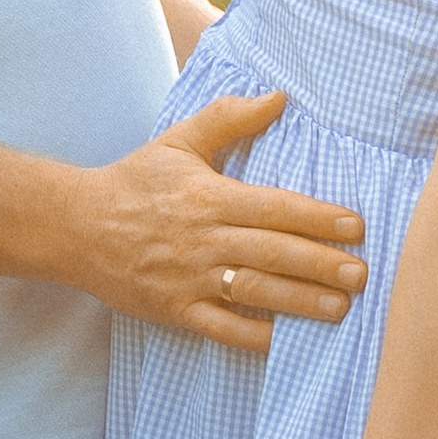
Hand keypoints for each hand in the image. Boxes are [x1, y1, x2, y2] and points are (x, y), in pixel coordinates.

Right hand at [70, 90, 366, 347]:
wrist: (75, 226)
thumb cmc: (134, 181)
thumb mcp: (180, 141)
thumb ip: (230, 117)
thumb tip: (279, 97)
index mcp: (209, 197)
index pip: (275, 208)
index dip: (318, 218)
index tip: (356, 226)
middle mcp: (203, 240)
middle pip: (273, 252)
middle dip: (321, 264)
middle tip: (362, 274)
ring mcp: (189, 279)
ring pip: (254, 292)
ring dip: (300, 302)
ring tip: (340, 308)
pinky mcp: (175, 310)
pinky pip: (222, 328)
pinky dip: (255, 336)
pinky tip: (287, 340)